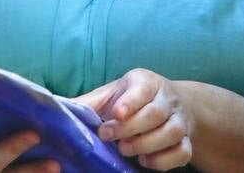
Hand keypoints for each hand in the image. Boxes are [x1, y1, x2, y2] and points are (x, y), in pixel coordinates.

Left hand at [78, 69, 193, 169]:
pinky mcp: (186, 141)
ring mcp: (179, 120)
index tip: (115, 114)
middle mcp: (166, 98)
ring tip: (125, 150)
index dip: (130, 102)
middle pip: (155, 113)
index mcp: (146, 82)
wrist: (169, 104)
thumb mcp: (110, 95)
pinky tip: (145, 160)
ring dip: (147, 144)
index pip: (142, 88)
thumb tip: (58, 110)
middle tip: (109, 137)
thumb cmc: (131, 100)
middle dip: (131, 128)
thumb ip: (89, 103)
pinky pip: (182, 152)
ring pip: (172, 132)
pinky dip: (164, 160)